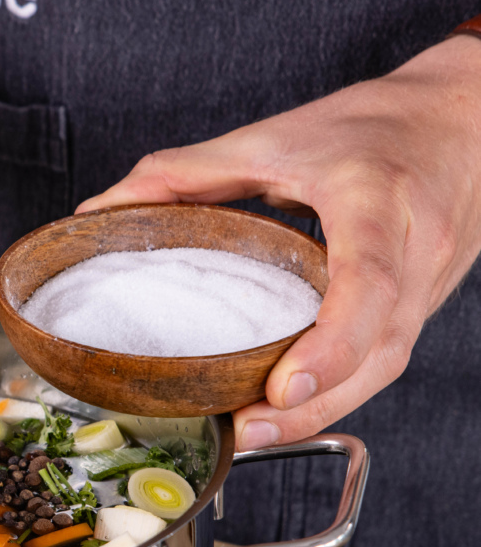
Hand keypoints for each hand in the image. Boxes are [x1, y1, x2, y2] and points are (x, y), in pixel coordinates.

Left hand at [77, 35, 480, 450]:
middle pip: (379, 348)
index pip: (370, 281)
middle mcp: (416, 251)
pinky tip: (286, 406)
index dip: (331, 343)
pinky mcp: (421, 304)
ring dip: (321, 409)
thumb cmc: (375, 125)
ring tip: (253, 430)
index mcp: (378, 201)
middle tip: (245, 428)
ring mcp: (428, 285)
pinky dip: (336, 390)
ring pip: (384, 366)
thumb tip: (102, 210)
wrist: (465, 116)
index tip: (283, 386)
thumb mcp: (273, 137)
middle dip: (313, 403)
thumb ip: (183, 173)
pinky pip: (382, 359)